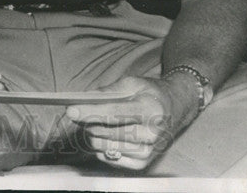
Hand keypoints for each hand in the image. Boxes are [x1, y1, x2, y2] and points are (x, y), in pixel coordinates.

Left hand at [65, 75, 198, 170]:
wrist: (175, 110)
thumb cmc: (150, 94)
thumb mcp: (133, 83)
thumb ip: (109, 91)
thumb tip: (85, 100)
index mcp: (151, 110)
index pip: (114, 114)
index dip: (90, 112)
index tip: (71, 110)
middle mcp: (152, 134)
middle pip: (107, 132)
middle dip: (88, 122)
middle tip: (81, 113)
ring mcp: (148, 152)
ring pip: (104, 146)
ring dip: (93, 134)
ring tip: (96, 122)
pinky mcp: (142, 164)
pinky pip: (109, 158)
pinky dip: (101, 146)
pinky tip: (107, 135)